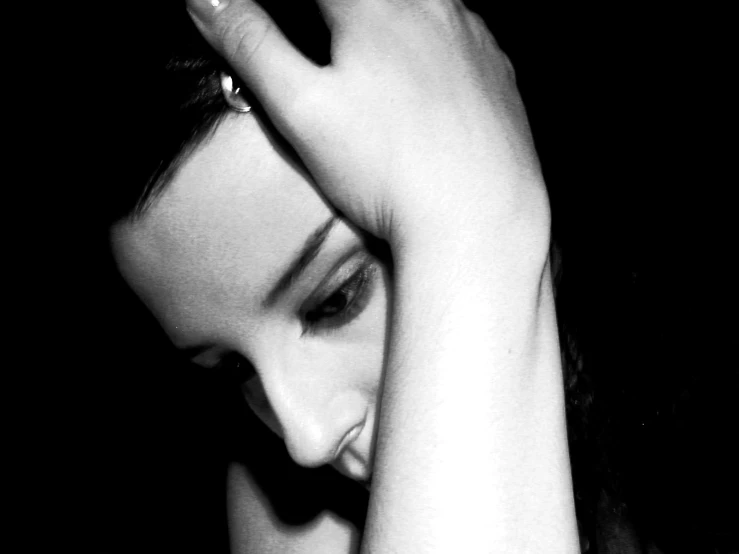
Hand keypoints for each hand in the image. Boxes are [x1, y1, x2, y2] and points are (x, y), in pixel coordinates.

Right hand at [187, 0, 545, 244]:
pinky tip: (422, 71)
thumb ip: (252, 44)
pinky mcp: (498, 70)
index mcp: (375, 7)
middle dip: (340, 12)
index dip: (288, 6)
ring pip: (422, 1)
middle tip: (324, 38)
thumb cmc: (387, 169)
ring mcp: (473, 36)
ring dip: (388, 16)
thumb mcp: (302, 108)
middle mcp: (432, 6)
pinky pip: (461, 29)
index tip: (278, 19)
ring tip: (368, 55)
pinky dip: (434, 34)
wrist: (479, 219)